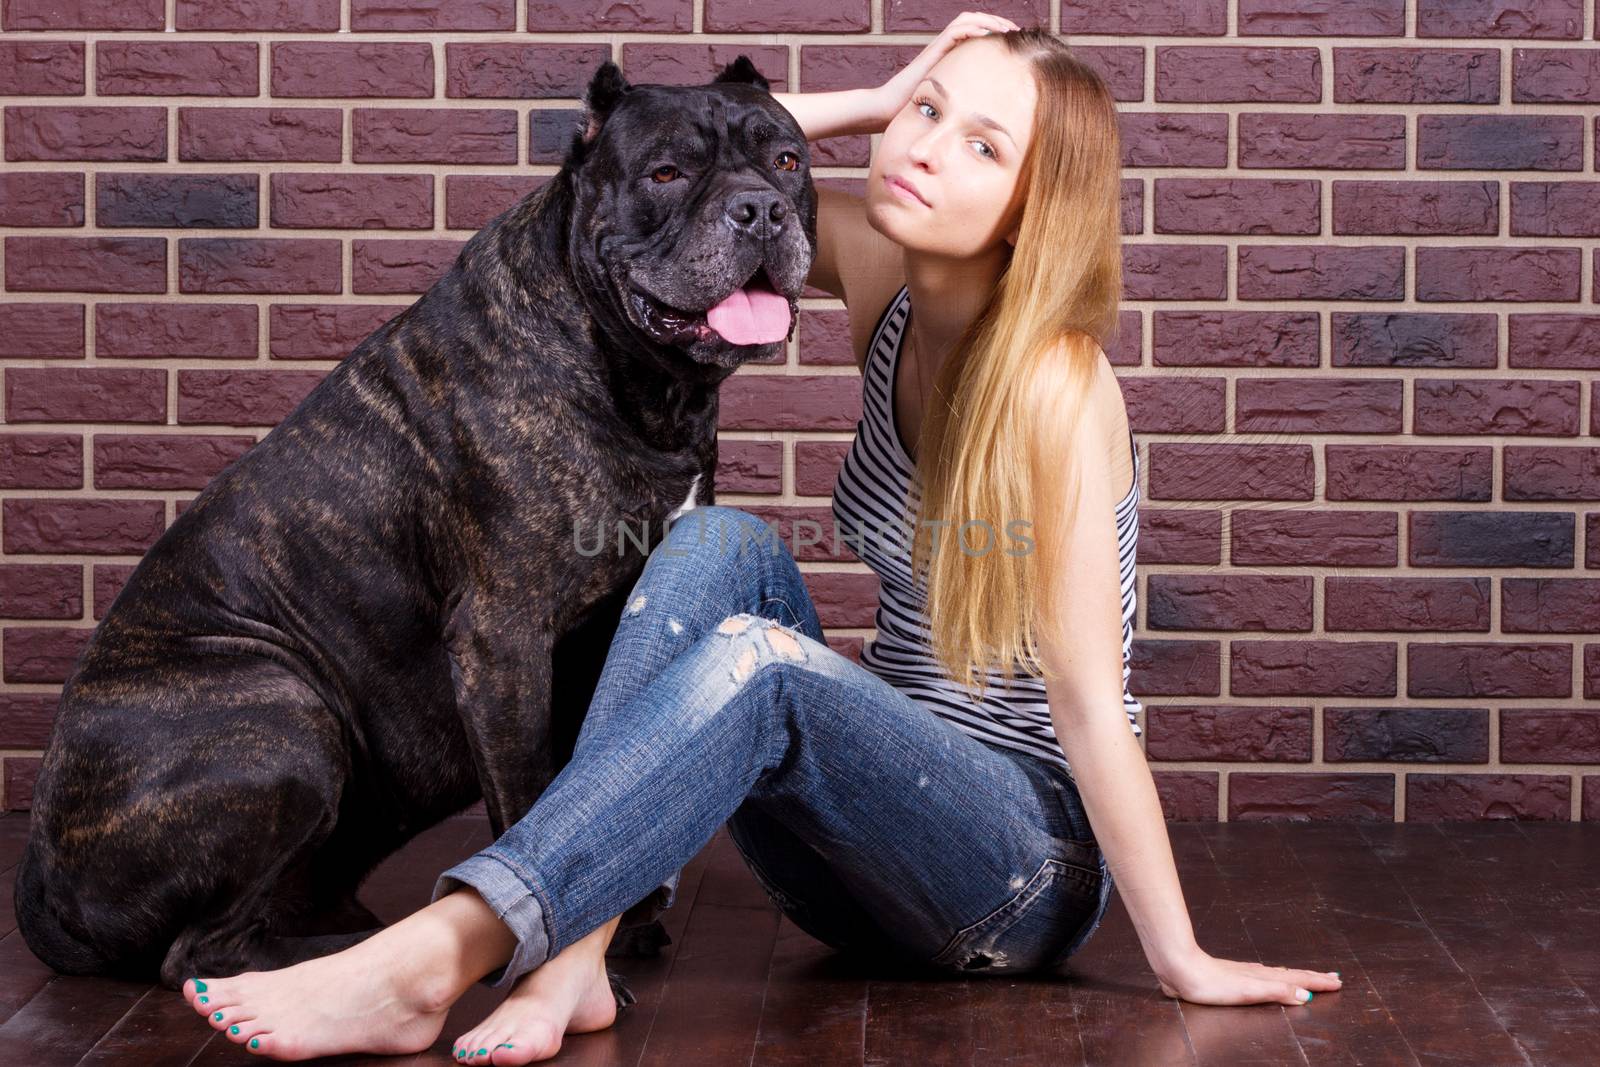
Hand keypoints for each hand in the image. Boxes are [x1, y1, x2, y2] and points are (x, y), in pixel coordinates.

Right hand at [871, 12, 1022, 125]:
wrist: (888, 109)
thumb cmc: (914, 110)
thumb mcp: (946, 102)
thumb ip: (963, 99)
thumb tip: (986, 113)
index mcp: (949, 55)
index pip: (975, 31)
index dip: (995, 30)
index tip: (1013, 40)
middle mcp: (944, 47)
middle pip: (973, 20)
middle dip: (996, 22)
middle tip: (1016, 30)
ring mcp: (937, 47)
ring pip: (965, 20)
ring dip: (988, 21)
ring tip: (1006, 29)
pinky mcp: (932, 51)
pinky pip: (955, 32)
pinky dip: (973, 29)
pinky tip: (988, 36)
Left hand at [1156, 946, 1343, 1006]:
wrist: (1180, 967)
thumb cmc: (1212, 982)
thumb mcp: (1248, 991)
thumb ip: (1276, 992)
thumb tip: (1306, 995)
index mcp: (1264, 978)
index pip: (1297, 979)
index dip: (1317, 982)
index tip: (1338, 981)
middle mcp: (1257, 973)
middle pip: (1291, 975)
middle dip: (1312, 978)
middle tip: (1333, 978)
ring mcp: (1244, 973)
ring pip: (1277, 974)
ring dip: (1295, 976)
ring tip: (1307, 977)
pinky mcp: (1230, 976)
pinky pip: (1262, 976)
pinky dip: (1274, 977)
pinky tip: (1267, 976)